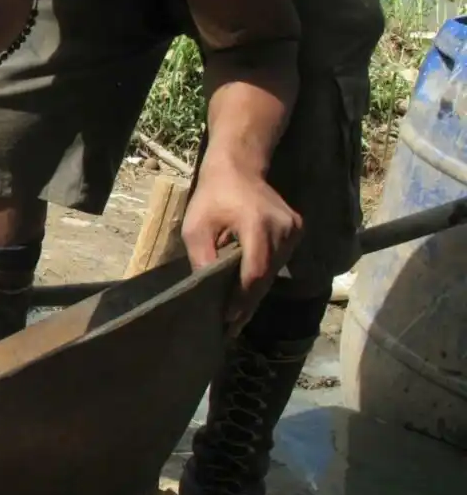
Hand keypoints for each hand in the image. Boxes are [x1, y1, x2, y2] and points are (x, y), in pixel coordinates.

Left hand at [182, 164, 302, 335]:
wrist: (239, 167)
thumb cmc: (213, 196)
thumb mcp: (196, 227)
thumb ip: (202, 258)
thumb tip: (206, 290)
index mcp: (259, 225)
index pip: (254, 272)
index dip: (241, 299)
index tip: (227, 318)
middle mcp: (284, 229)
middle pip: (266, 276)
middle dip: (247, 302)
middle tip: (230, 327)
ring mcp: (295, 230)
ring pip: (274, 271)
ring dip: (255, 290)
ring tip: (236, 313)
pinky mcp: (298, 230)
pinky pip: (279, 261)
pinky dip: (263, 276)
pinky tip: (247, 290)